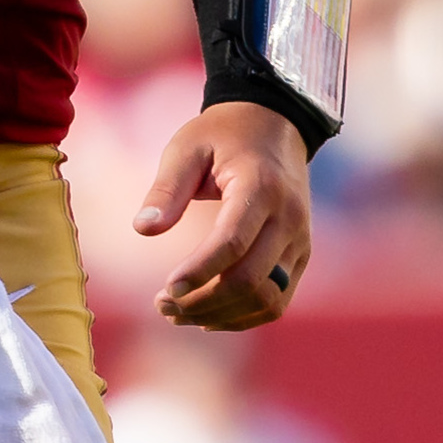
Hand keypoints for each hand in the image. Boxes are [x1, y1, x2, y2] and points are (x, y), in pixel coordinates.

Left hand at [135, 101, 317, 332]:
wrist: (273, 124)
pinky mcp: (300, 255)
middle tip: (162, 304)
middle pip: (251, 280)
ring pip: (268, 299)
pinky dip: (243, 317)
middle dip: (203, 300)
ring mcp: (300, 240)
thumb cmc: (221, 135)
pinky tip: (207, 316)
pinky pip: (277, 300)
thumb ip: (166, 189)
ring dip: (221, 315)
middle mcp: (290, 218)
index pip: (233, 243)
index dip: (199, 272)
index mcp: (261, 187)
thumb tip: (143, 229)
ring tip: (178, 313)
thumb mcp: (186, 148)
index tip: (165, 289)